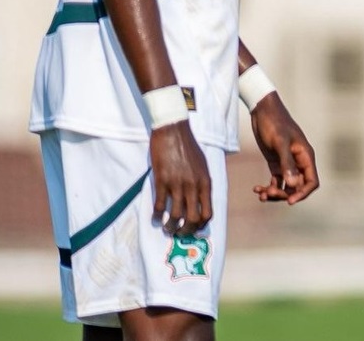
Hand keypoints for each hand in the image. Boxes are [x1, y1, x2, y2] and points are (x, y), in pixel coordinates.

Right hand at [149, 122, 211, 236]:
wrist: (173, 131)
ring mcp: (177, 184)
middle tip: (179, 233)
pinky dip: (156, 216)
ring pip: (176, 216)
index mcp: (205, 183)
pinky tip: (155, 218)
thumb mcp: (203, 165)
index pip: (208, 213)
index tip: (194, 229)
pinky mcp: (162, 181)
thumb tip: (201, 200)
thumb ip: (202, 183)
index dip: (201, 226)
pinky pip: (159, 205)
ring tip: (167, 228)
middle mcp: (193, 186)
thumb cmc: (188, 147)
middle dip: (186, 231)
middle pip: (193, 219)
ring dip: (171, 227)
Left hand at [250, 93, 319, 204]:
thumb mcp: (280, 142)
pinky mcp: (276, 163)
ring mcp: (287, 163)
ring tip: (261, 194)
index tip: (289, 201)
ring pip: (285, 186)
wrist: (262, 110)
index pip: (311, 182)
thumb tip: (292, 186)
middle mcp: (298, 162)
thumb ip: (286, 164)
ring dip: (274, 193)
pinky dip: (267, 187)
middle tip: (268, 193)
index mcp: (305, 156)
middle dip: (284, 194)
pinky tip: (256, 189)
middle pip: (297, 187)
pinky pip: (275, 181)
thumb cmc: (274, 123)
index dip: (302, 194)